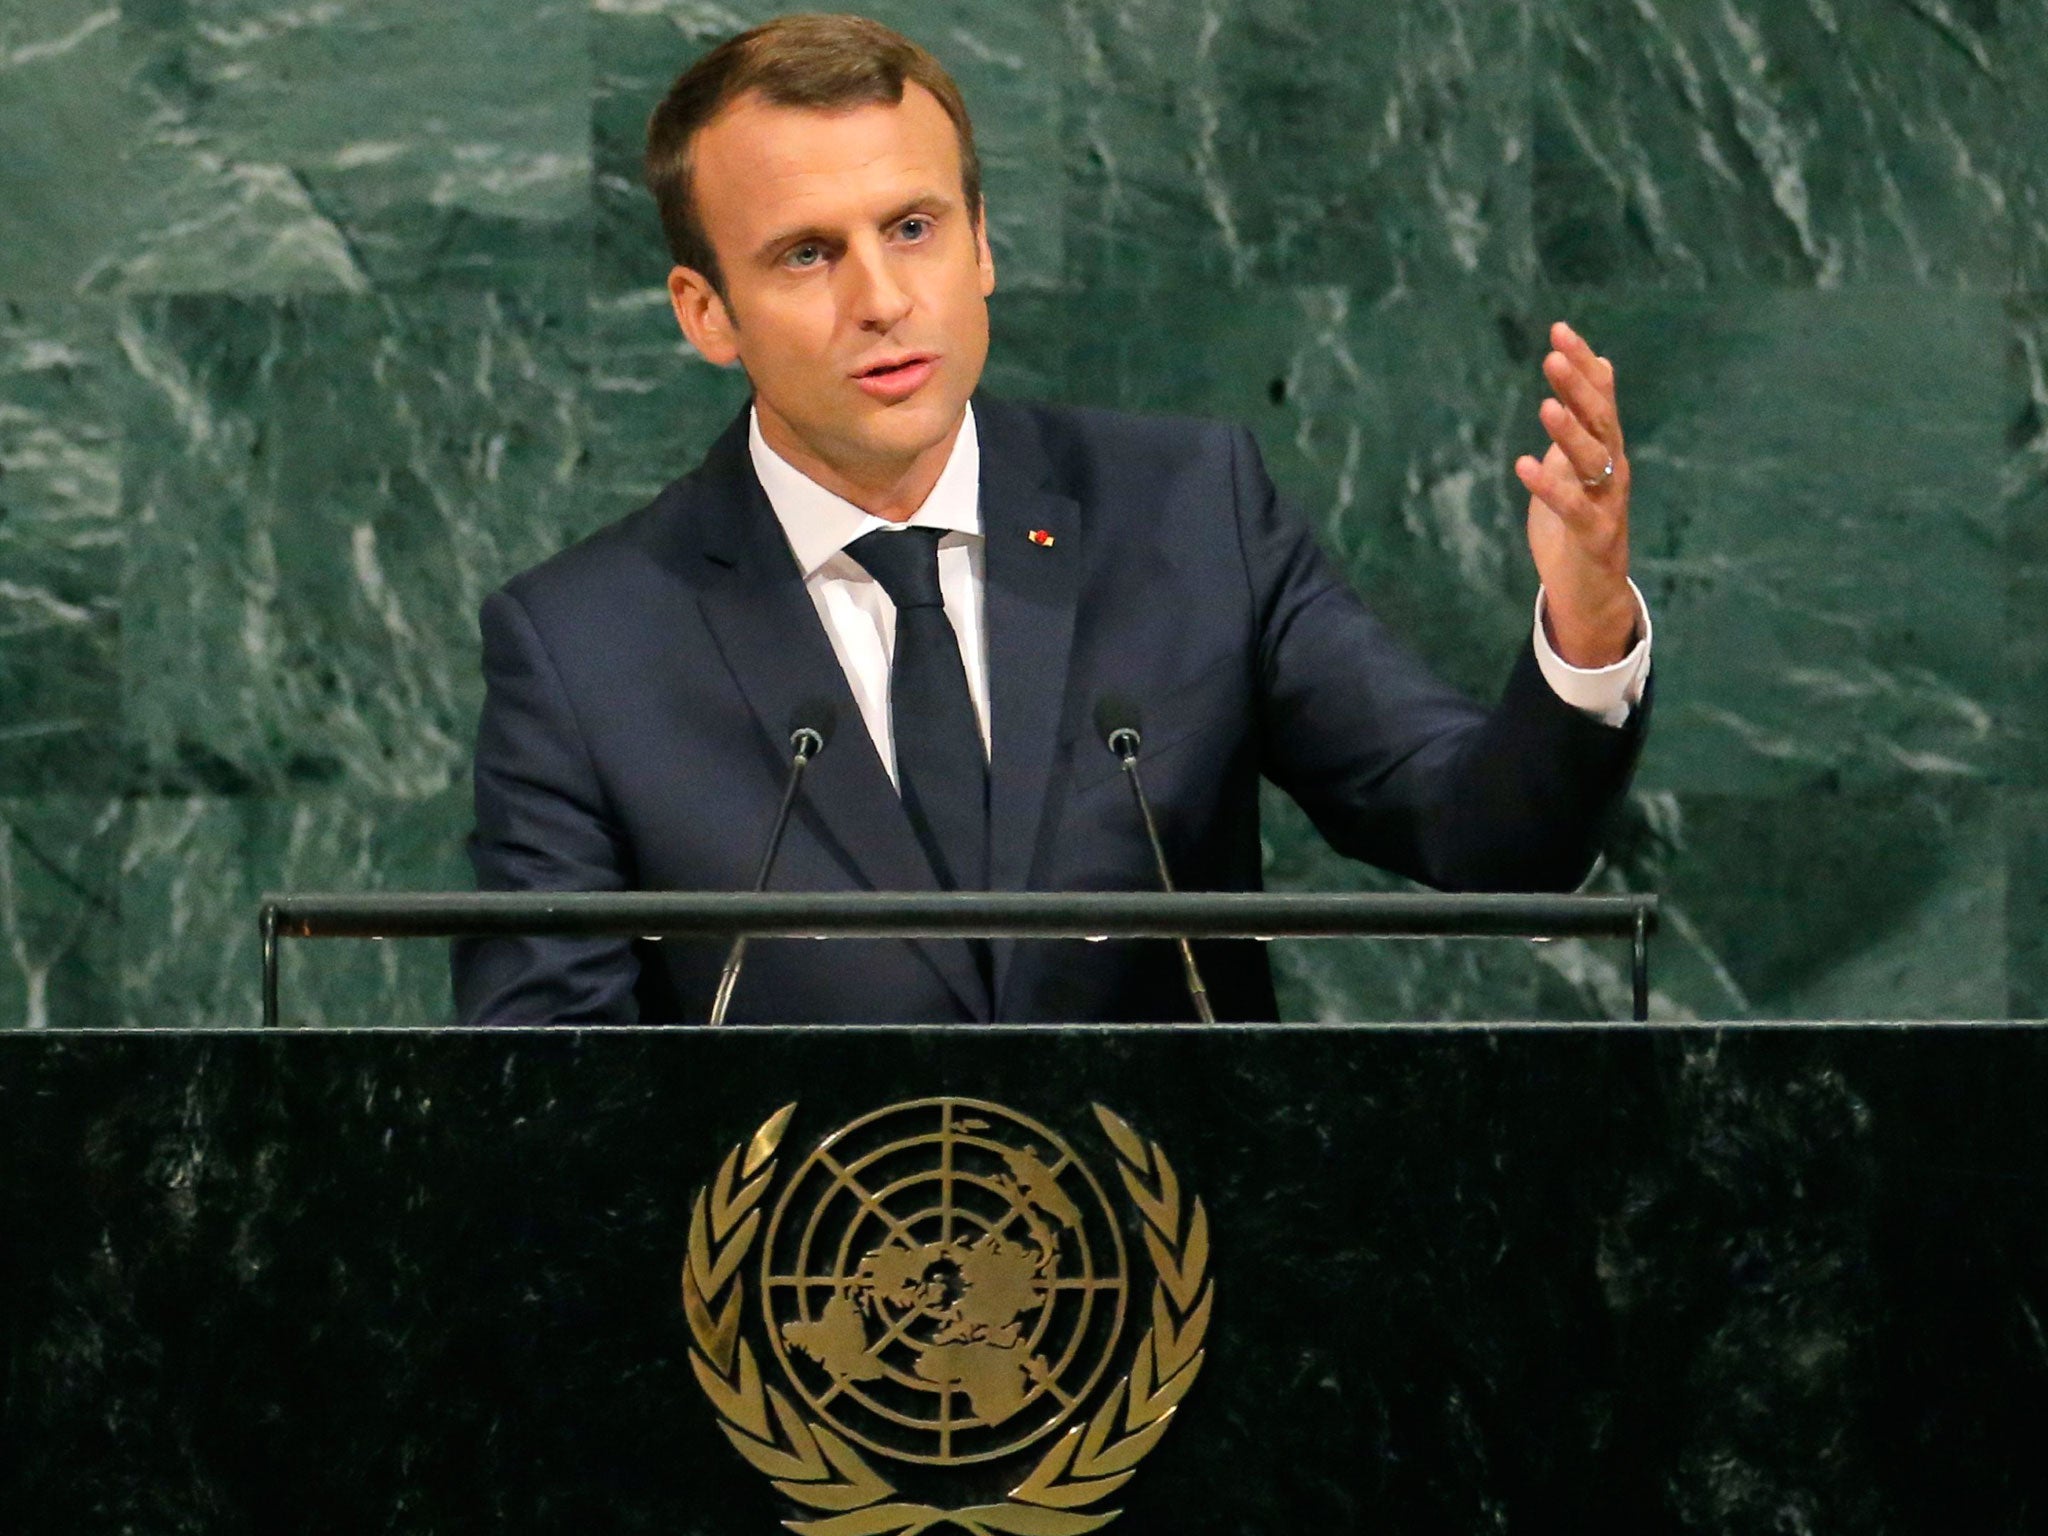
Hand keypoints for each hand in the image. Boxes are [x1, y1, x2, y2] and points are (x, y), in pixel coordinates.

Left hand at [1514, 320, 1635, 668]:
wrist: (1590, 588)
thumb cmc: (1576, 523)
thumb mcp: (1576, 463)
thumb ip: (1585, 418)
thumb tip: (1599, 366)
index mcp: (1605, 449)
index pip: (1599, 396)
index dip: (1583, 364)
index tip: (1560, 330)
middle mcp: (1612, 469)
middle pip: (1600, 420)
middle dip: (1578, 387)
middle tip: (1552, 356)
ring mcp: (1607, 501)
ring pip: (1593, 460)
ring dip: (1570, 432)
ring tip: (1545, 406)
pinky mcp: (1595, 535)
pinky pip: (1574, 507)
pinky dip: (1550, 487)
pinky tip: (1523, 466)